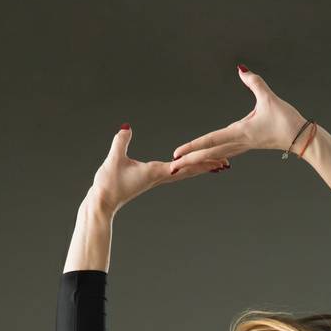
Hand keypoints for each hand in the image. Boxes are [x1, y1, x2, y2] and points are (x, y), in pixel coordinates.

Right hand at [89, 124, 229, 212]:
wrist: (103, 202)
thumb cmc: (108, 183)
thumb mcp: (113, 160)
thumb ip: (120, 142)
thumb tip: (127, 127)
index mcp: (156, 172)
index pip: (182, 165)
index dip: (199, 161)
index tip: (216, 159)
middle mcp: (160, 177)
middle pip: (189, 171)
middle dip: (207, 166)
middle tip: (226, 162)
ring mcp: (157, 179)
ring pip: (185, 173)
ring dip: (201, 169)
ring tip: (217, 166)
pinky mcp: (152, 179)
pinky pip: (176, 173)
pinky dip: (188, 169)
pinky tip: (192, 167)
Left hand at [169, 66, 307, 174]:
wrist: (301, 138)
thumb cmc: (287, 120)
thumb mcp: (270, 98)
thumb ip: (255, 82)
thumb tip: (241, 69)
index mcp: (241, 133)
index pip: (211, 140)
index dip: (193, 145)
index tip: (177, 152)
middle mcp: (239, 142)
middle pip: (209, 154)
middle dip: (190, 160)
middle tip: (172, 167)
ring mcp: (243, 146)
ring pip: (215, 156)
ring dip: (199, 161)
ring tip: (184, 165)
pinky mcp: (247, 145)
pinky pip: (225, 154)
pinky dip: (213, 158)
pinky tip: (208, 160)